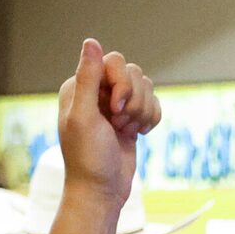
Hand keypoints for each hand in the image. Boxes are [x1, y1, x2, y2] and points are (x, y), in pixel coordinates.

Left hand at [57, 38, 158, 205]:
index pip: (114, 61)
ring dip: (142, 112)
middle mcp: (97, 91)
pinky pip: (154, 104)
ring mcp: (116, 105)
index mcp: (80, 86)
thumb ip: (87, 79)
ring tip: (126, 133)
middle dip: (134, 101)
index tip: (114, 110)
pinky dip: (151, 120)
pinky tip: (138, 135)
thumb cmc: (88, 159)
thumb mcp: (84, 118)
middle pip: (133, 72)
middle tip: (119, 125)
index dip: (122, 83)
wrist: (102, 192)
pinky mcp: (131, 118)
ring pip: (146, 88)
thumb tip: (91, 41)